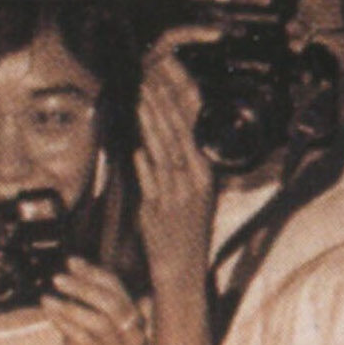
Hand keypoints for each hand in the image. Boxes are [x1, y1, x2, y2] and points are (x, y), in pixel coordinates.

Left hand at [42, 257, 148, 344]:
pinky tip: (51, 314)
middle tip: (59, 277)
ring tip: (48, 298)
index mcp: (133, 320)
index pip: (117, 289)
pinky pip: (85, 339)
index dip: (94, 273)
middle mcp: (134, 335)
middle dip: (84, 286)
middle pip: (113, 302)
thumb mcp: (88, 327)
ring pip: (100, 321)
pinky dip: (66, 324)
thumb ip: (85, 304)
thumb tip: (73, 274)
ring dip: (71, 306)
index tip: (72, 261)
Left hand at [135, 50, 213, 287]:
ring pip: (166, 152)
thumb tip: (150, 147)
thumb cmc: (183, 233)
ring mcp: (177, 195)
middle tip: (154, 76)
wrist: (180, 269)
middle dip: (166, 103)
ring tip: (143, 99)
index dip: (182, 100)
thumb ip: (173, 170)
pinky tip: (138, 148)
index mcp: (205, 174)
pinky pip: (152, 183)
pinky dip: (145, 165)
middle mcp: (194, 181)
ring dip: (154, 125)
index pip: (194, 127)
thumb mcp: (189, 196)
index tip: (171, 76)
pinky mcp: (159, 211)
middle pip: (181, 133)